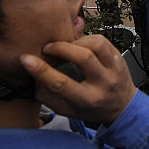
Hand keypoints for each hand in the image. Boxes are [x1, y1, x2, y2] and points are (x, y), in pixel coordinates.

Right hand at [20, 35, 136, 125]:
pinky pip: (103, 40)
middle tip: (47, 48)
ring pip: (95, 45)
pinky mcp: (119, 57)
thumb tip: (32, 75)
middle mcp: (104, 84)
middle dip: (60, 48)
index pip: (62, 84)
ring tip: (65, 47)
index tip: (26, 59)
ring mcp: (115, 69)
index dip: (41, 71)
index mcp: (87, 100)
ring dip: (75, 42)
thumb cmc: (90, 108)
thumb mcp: (67, 110)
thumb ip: (47, 96)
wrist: (122, 106)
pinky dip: (87, 39)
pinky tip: (79, 45)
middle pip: (83, 58)